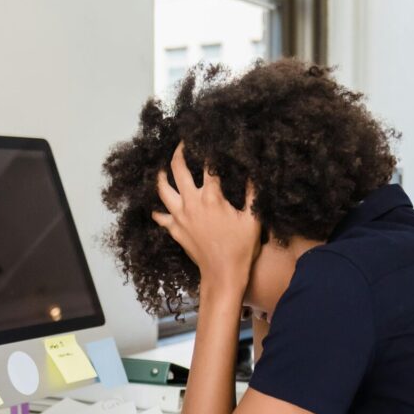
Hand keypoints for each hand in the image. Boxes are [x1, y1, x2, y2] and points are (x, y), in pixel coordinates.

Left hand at [152, 143, 259, 293]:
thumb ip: (253, 193)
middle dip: (179, 152)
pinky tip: (159, 207)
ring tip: (163, 168)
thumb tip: (254, 171)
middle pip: (178, 169)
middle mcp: (191, 203)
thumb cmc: (241, 249)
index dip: (209, 148)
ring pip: (163, 190)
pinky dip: (158, 210)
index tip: (208, 137)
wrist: (222, 276)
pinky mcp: (175, 231)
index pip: (208, 164)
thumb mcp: (253, 219)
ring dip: (162, 176)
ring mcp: (180, 217)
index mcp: (212, 197)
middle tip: (181, 144)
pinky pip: (161, 217)